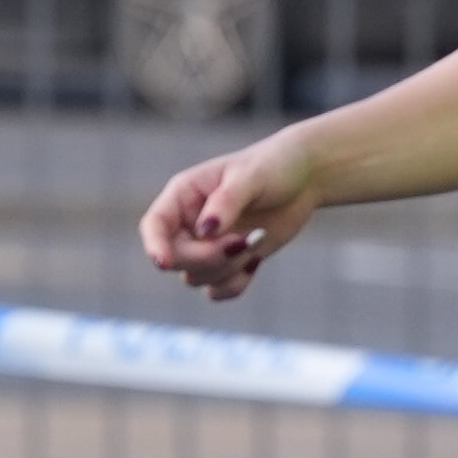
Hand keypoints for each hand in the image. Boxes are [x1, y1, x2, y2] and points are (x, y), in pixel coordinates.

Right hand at [139, 132, 323, 301]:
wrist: (303, 180)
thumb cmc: (273, 167)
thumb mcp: (251, 177)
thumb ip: (225, 202)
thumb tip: (204, 231)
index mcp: (183, 195)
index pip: (154, 226)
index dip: (154, 246)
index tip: (164, 263)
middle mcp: (187, 223)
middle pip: (175, 258)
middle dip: (210, 257)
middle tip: (245, 240)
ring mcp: (205, 246)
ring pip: (196, 277)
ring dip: (229, 267)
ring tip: (258, 238)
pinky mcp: (227, 263)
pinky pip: (217, 291)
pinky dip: (236, 284)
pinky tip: (257, 260)